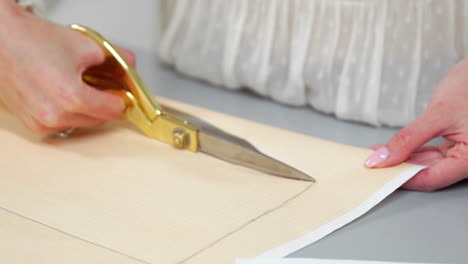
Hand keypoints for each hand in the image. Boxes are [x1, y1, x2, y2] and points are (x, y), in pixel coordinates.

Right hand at [0, 1, 135, 132]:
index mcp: (71, 97)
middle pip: (99, 120)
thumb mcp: (87, 44)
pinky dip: (69, 112)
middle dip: (105, 103)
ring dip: (87, 109)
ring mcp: (42, 123)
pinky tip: (63, 92)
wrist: (1, 39)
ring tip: (78, 84)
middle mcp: (54, 116)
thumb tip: (131, 68)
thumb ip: (117, 59)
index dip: (121, 98)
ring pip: (82, 124)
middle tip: (101, 84)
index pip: (114, 111)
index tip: (122, 91)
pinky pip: (64, 124)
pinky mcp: (33, 126)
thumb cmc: (33, 39)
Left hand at [365, 58, 467, 191]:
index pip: (430, 179)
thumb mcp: (438, 113)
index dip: (401, 178)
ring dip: (401, 160)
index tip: (378, 174)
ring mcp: (462, 153)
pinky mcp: (456, 144)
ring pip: (426, 164)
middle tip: (372, 164)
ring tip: (376, 155)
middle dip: (398, 169)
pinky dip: (410, 152)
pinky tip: (391, 150)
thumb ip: (408, 138)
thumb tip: (382, 158)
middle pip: (427, 174)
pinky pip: (430, 154)